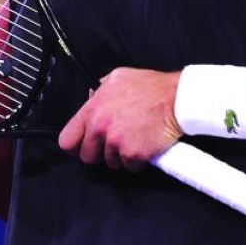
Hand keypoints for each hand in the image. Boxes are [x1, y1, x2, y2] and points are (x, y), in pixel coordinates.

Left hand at [58, 68, 183, 170]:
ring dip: (121, 155)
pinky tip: (145, 144)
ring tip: (135, 138)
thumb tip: (91, 97)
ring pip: (110, 162)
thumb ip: (100, 90)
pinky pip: (129, 167)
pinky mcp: (133, 154)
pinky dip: (138, 160)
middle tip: (115, 142)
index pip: (67, 140)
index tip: (84, 145)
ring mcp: (116, 142)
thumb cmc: (152, 87)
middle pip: (87, 156)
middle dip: (100, 152)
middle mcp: (101, 127)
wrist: (178, 99)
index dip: (75, 146)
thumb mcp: (119, 77)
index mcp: (93, 109)